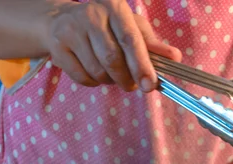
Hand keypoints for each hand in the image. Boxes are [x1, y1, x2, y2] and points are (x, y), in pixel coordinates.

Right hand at [42, 0, 180, 90]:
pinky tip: (96, 73)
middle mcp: (91, 15)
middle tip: (133, 85)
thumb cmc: (106, 27)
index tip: (150, 85)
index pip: (130, 39)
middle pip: (112, 59)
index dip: (142, 65)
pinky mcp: (58, 48)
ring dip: (111, 81)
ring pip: (98, 71)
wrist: (60, 22)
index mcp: (114, 8)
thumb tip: (174, 57)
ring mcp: (71, 30)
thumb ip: (152, 44)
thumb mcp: (131, 28)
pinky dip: (94, 83)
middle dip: (127, 79)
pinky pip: (82, 78)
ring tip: (113, 75)